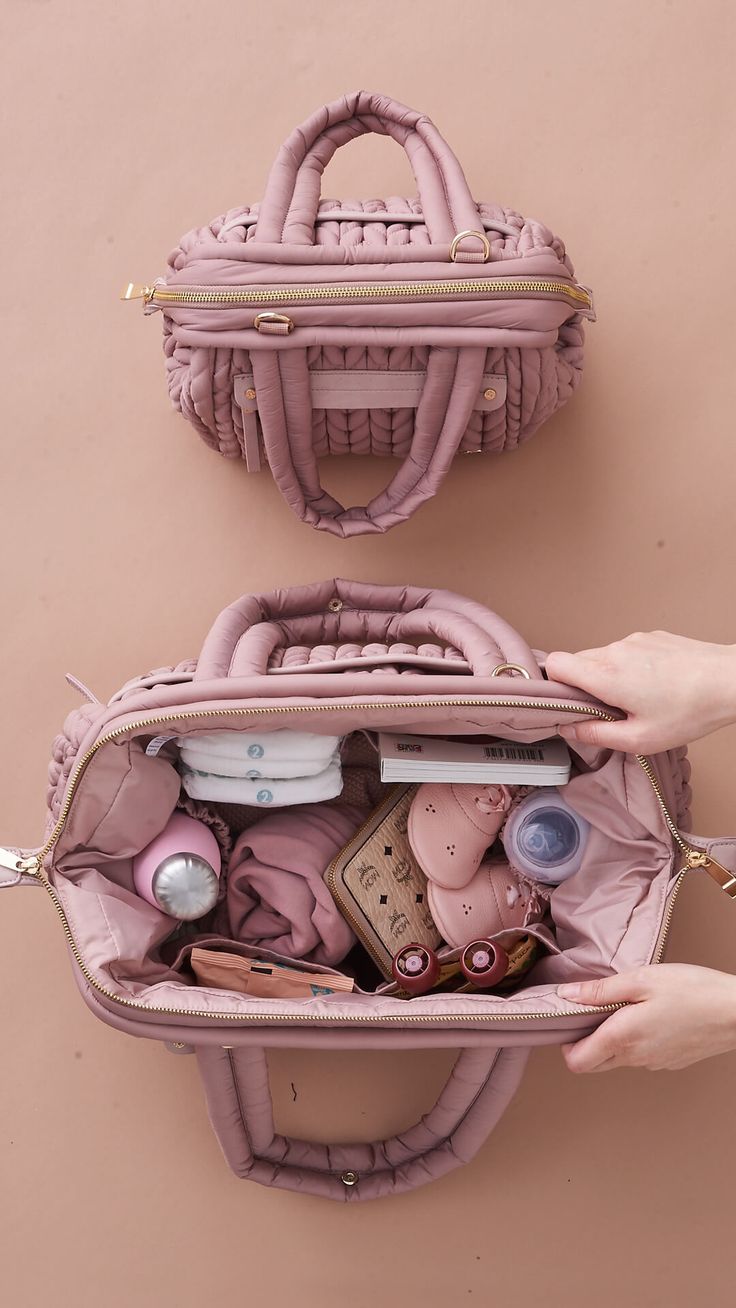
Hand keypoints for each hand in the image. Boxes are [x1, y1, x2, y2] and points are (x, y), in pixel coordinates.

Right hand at [545, 631, 735, 752]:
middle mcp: (615, 650)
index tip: (565, 702)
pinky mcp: (651, 636)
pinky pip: (625, 650)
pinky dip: (629, 666)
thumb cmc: (690, 710)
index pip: (555, 664)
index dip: (554, 684)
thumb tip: (569, 730)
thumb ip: (596, 735)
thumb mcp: (640, 738)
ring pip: (602, 656)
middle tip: (606, 708)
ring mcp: (634, 639)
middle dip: (583, 685)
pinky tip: (654, 684)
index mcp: (606, 675)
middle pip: (577, 661)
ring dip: (608, 675)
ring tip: (636, 698)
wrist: (729, 681)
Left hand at [558, 965, 735, 1070]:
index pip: (576, 1061)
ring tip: (627, 1006)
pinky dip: (636, 1040)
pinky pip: (641, 1056)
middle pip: (594, 1063)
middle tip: (595, 1009)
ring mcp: (655, 1063)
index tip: (571, 1018)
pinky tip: (650, 1015)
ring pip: (618, 1059)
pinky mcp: (670, 1062)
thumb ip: (600, 991)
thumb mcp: (641, 979)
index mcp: (623, 1038)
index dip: (566, 1042)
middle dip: (586, 1041)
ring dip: (612, 1038)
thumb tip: (566, 996)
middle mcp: (636, 1058)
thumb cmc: (692, 990)